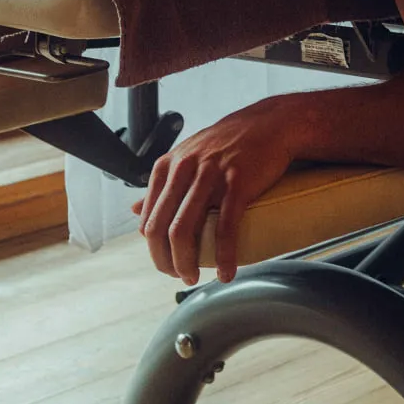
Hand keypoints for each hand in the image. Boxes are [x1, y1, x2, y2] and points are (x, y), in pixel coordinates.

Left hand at [133, 103, 293, 285]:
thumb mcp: (186, 158)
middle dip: (165, 261)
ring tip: (195, 278)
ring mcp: (209, 175)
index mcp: (167, 166)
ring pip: (184, 230)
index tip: (167, 263)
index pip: (148, 219)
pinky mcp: (236, 182)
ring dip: (186, 263)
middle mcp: (183, 169)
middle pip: (161, 228)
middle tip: (179, 276)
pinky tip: (225, 272)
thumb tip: (135, 210)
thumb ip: (162, 184)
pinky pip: (224, 227)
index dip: (154, 249)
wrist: (268, 125)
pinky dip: (223, 256)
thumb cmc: (227, 145)